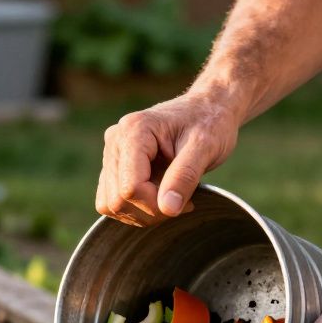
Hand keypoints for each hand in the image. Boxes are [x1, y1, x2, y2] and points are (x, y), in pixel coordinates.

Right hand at [96, 92, 240, 226]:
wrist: (208, 110)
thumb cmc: (210, 123)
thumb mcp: (206, 148)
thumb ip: (185, 176)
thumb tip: (167, 209)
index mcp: (134, 131)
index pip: (131, 187)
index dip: (156, 204)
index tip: (187, 202)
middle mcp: (116, 140)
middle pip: (118, 200)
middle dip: (150, 210)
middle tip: (182, 201)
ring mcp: (112, 154)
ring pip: (111, 205)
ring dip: (143, 212)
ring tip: (172, 196)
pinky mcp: (114, 166)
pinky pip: (112, 201)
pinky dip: (136, 208)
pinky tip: (160, 195)